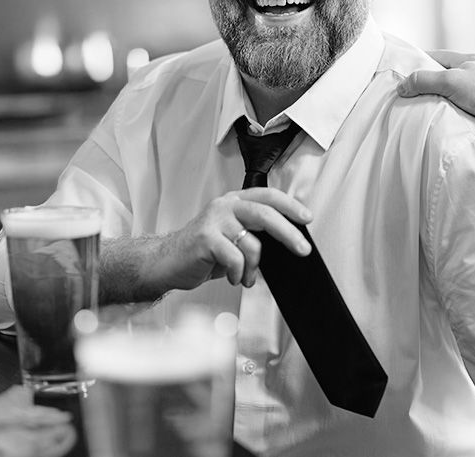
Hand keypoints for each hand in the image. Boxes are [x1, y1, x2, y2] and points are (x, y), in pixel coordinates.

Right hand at [152, 188, 312, 291]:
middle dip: (289, 233)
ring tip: (245, 276)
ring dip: (253, 267)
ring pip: (251, 243)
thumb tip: (287, 242)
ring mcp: (214, 220)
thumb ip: (253, 232)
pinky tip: (232, 277)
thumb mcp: (231, 237)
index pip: (268, 196)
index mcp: (234, 202)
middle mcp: (224, 206)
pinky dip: (238, 273)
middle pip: (265, 214)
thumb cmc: (201, 251)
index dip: (290, 205)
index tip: (307, 218)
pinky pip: (235, 258)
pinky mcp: (205, 238)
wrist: (166, 262)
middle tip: (302, 249)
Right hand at [398, 50, 474, 122]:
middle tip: (416, 92)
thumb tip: (402, 85)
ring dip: (446, 94)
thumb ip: (425, 81)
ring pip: (459, 87)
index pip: (437, 56)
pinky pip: (470, 100)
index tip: (406, 72)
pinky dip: (459, 105)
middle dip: (432, 80)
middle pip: (448, 72)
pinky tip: (455, 114)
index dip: (420, 62)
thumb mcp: (449, 82)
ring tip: (432, 105)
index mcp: (467, 59)